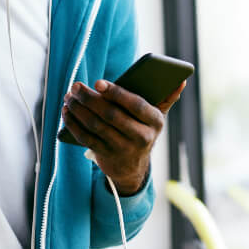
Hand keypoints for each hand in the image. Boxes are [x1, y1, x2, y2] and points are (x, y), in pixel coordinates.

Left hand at [62, 79, 186, 195]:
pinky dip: (74, 124)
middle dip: (90, 98)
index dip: (117, 93)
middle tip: (76, 86)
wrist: (133, 167)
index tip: (99, 82)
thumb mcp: (156, 117)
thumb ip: (166, 98)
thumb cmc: (142, 130)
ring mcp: (122, 149)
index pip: (136, 105)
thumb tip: (181, 81)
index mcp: (155, 122)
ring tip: (70, 97)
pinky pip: (86, 138)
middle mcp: (141, 137)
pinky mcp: (106, 156)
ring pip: (96, 126)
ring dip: (79, 109)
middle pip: (111, 115)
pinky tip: (67, 111)